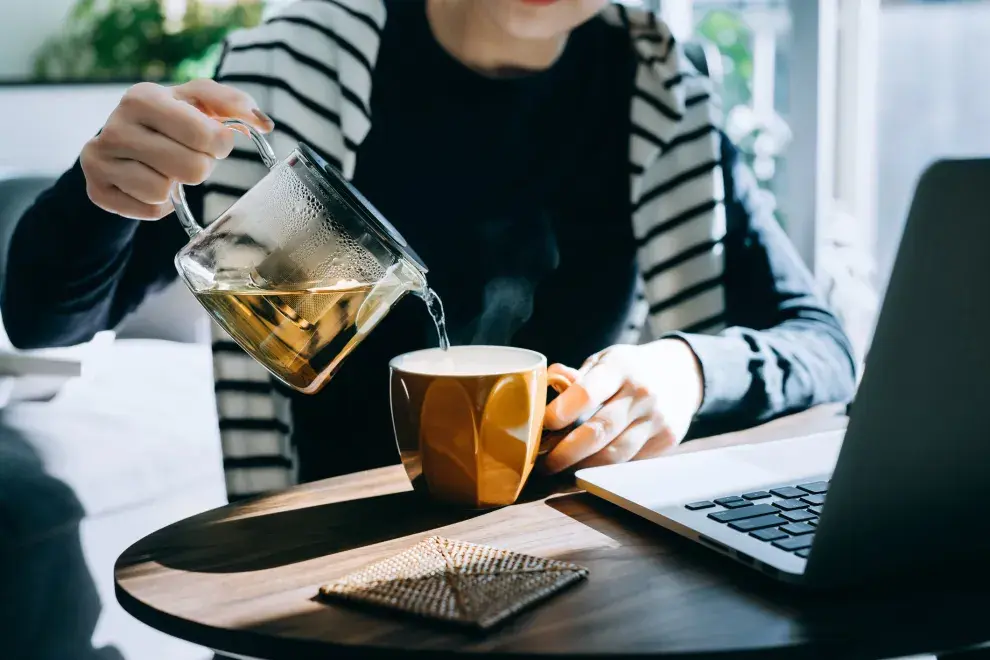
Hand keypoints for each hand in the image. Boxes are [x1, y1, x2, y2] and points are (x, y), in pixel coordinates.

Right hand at [81, 79, 274, 220]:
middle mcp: (115, 127)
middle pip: (191, 169)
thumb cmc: (170, 118)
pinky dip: (159, 205)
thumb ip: (234, 102)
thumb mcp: (198, 100)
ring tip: (166, 169)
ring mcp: (100, 159)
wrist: (120, 141)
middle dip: (200, 167)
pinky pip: (149, 211)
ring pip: (165, 192)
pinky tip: (150, 184)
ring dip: (176, 186)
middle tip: (189, 156)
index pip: (205, 135)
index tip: (213, 141)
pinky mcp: (97, 190)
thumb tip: (264, 124)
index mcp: (143, 97)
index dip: (220, 144)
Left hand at [542, 340, 703, 473]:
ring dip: (583, 466)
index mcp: (620, 367)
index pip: (587, 393)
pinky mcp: (666, 440)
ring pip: (615, 454)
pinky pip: (630, 461)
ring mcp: (657, 418)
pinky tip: (587, 468)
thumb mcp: (605, 360)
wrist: (682, 374)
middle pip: (599, 430)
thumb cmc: (631, 368)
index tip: (543, 425)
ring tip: (560, 469)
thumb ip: (577, 377)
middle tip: (543, 463)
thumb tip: (549, 385)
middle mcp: (642, 393)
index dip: (561, 412)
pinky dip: (605, 468)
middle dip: (566, 452)